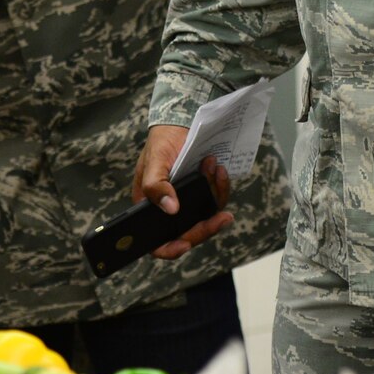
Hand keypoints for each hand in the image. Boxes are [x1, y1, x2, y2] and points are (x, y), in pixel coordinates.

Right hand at [132, 123, 233, 260]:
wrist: (181, 125)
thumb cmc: (161, 143)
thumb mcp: (154, 162)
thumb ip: (156, 186)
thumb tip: (170, 209)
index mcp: (150, 208)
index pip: (156, 241)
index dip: (169, 248)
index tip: (185, 244)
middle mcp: (170, 210)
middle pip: (189, 233)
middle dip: (206, 227)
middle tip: (223, 217)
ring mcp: (189, 203)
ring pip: (207, 217)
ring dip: (216, 196)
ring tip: (215, 169)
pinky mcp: (204, 192)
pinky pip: (216, 199)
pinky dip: (221, 186)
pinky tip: (220, 169)